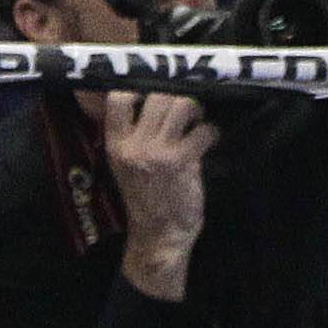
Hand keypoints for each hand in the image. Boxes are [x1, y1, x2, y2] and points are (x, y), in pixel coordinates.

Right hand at [102, 90, 212, 298]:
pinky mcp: (183, 162)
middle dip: (175, 99)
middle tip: (184, 110)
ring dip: (194, 110)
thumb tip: (149, 103)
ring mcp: (158, 152)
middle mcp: (134, 145)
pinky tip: (209, 140)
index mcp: (115, 144)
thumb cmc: (143, 199)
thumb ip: (132, 137)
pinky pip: (203, 131)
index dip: (138, 90)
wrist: (157, 236)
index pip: (118, 99)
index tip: (152, 97)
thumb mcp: (124, 167)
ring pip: (181, 105)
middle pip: (157, 96)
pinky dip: (211, 132)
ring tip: (196, 121)